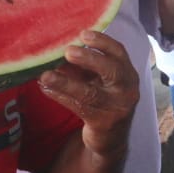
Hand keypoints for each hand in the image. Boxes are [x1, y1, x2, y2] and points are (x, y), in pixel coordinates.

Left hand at [39, 30, 137, 154]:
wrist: (110, 138)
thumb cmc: (102, 100)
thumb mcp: (99, 81)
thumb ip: (84, 67)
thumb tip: (57, 50)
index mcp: (127, 73)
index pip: (119, 53)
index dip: (103, 42)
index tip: (83, 34)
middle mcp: (127, 89)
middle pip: (112, 70)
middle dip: (89, 59)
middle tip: (68, 51)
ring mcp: (117, 107)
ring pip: (91, 93)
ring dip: (66, 82)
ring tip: (46, 75)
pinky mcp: (103, 123)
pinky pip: (80, 107)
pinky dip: (61, 97)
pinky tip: (46, 89)